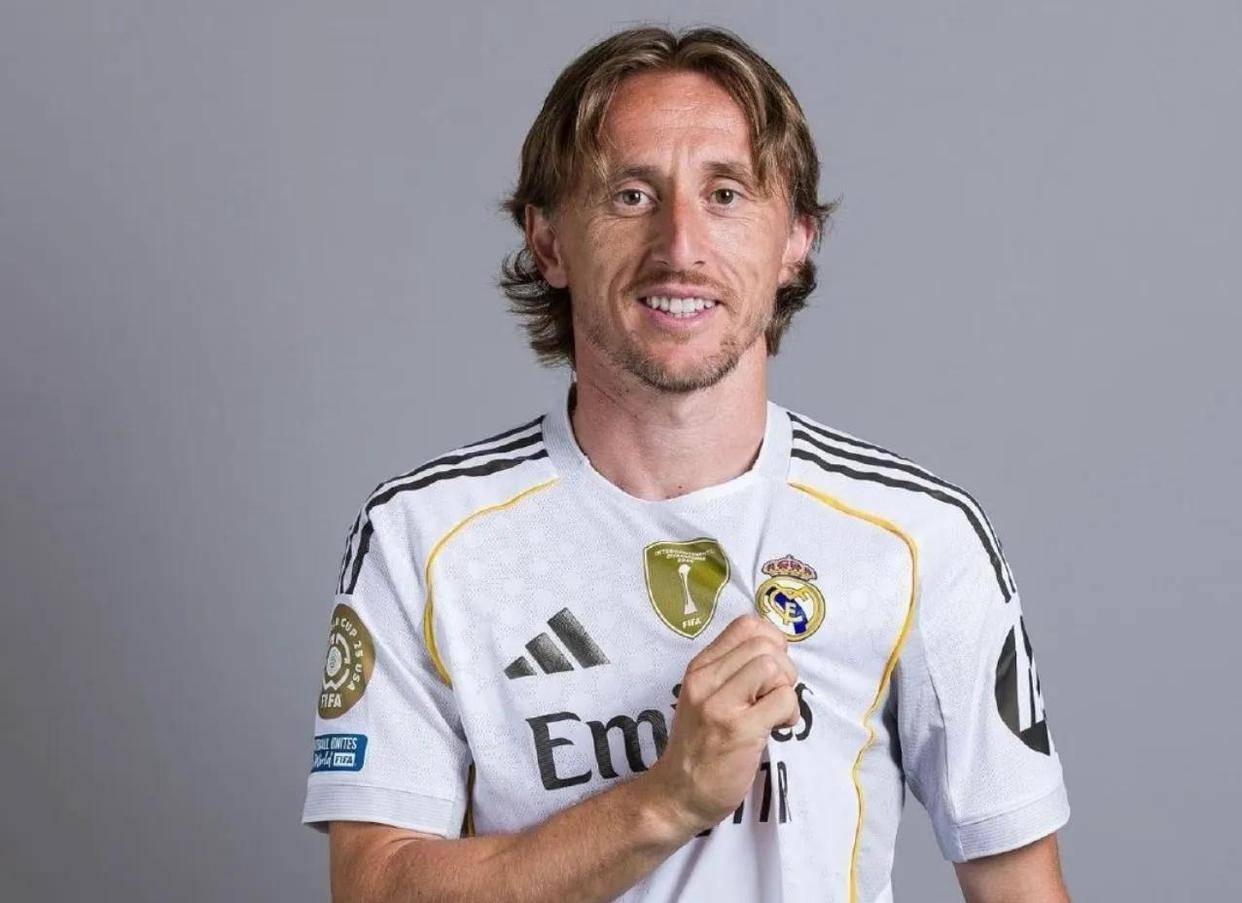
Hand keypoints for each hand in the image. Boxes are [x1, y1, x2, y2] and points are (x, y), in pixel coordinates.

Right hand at [643, 613, 799, 838]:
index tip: (771, 669)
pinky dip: (790, 713)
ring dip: (787, 689)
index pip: (745, 625)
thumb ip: (731, 672)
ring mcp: (720, 705)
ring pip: (774, 666)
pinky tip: (778, 728)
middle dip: (784, 667)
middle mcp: (706, 679)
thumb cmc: (699, 746)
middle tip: (776, 695)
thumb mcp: (704, 697)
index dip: (772, 641)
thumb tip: (776, 651)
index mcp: (700, 667)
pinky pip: (783, 699)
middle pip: (764, 644)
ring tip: (776, 712)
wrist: (677, 794)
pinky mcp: (738, 730)